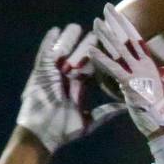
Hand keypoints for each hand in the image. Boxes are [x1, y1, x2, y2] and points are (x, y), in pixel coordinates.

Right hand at [16, 24, 123, 153]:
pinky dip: (49, 44)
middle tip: (97, 32)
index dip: (99, 60)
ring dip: (69, 40)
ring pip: (62, 54)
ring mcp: (52, 76)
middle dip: (86, 46)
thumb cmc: (64, 131)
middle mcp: (65, 80)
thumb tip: (123, 108)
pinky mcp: (40, 75)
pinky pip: (44, 56)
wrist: (42, 135)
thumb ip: (105, 112)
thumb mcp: (89, 121)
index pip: (90, 70)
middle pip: (77, 58)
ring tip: (76, 27)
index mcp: (77, 89)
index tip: (110, 49)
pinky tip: (55, 31)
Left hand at [89, 4, 163, 139]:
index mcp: (150, 64)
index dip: (126, 25)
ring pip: (119, 50)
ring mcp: (138, 73)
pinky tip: (91, 50)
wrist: (161, 124)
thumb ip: (162, 75)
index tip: (116, 13)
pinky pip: (113, 68)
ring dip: (106, 36)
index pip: (137, 38)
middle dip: (116, 23)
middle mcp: (145, 65)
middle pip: (127, 39)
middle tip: (105, 9)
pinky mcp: (130, 84)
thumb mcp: (160, 88)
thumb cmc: (159, 108)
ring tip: (96, 23)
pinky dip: (101, 59)